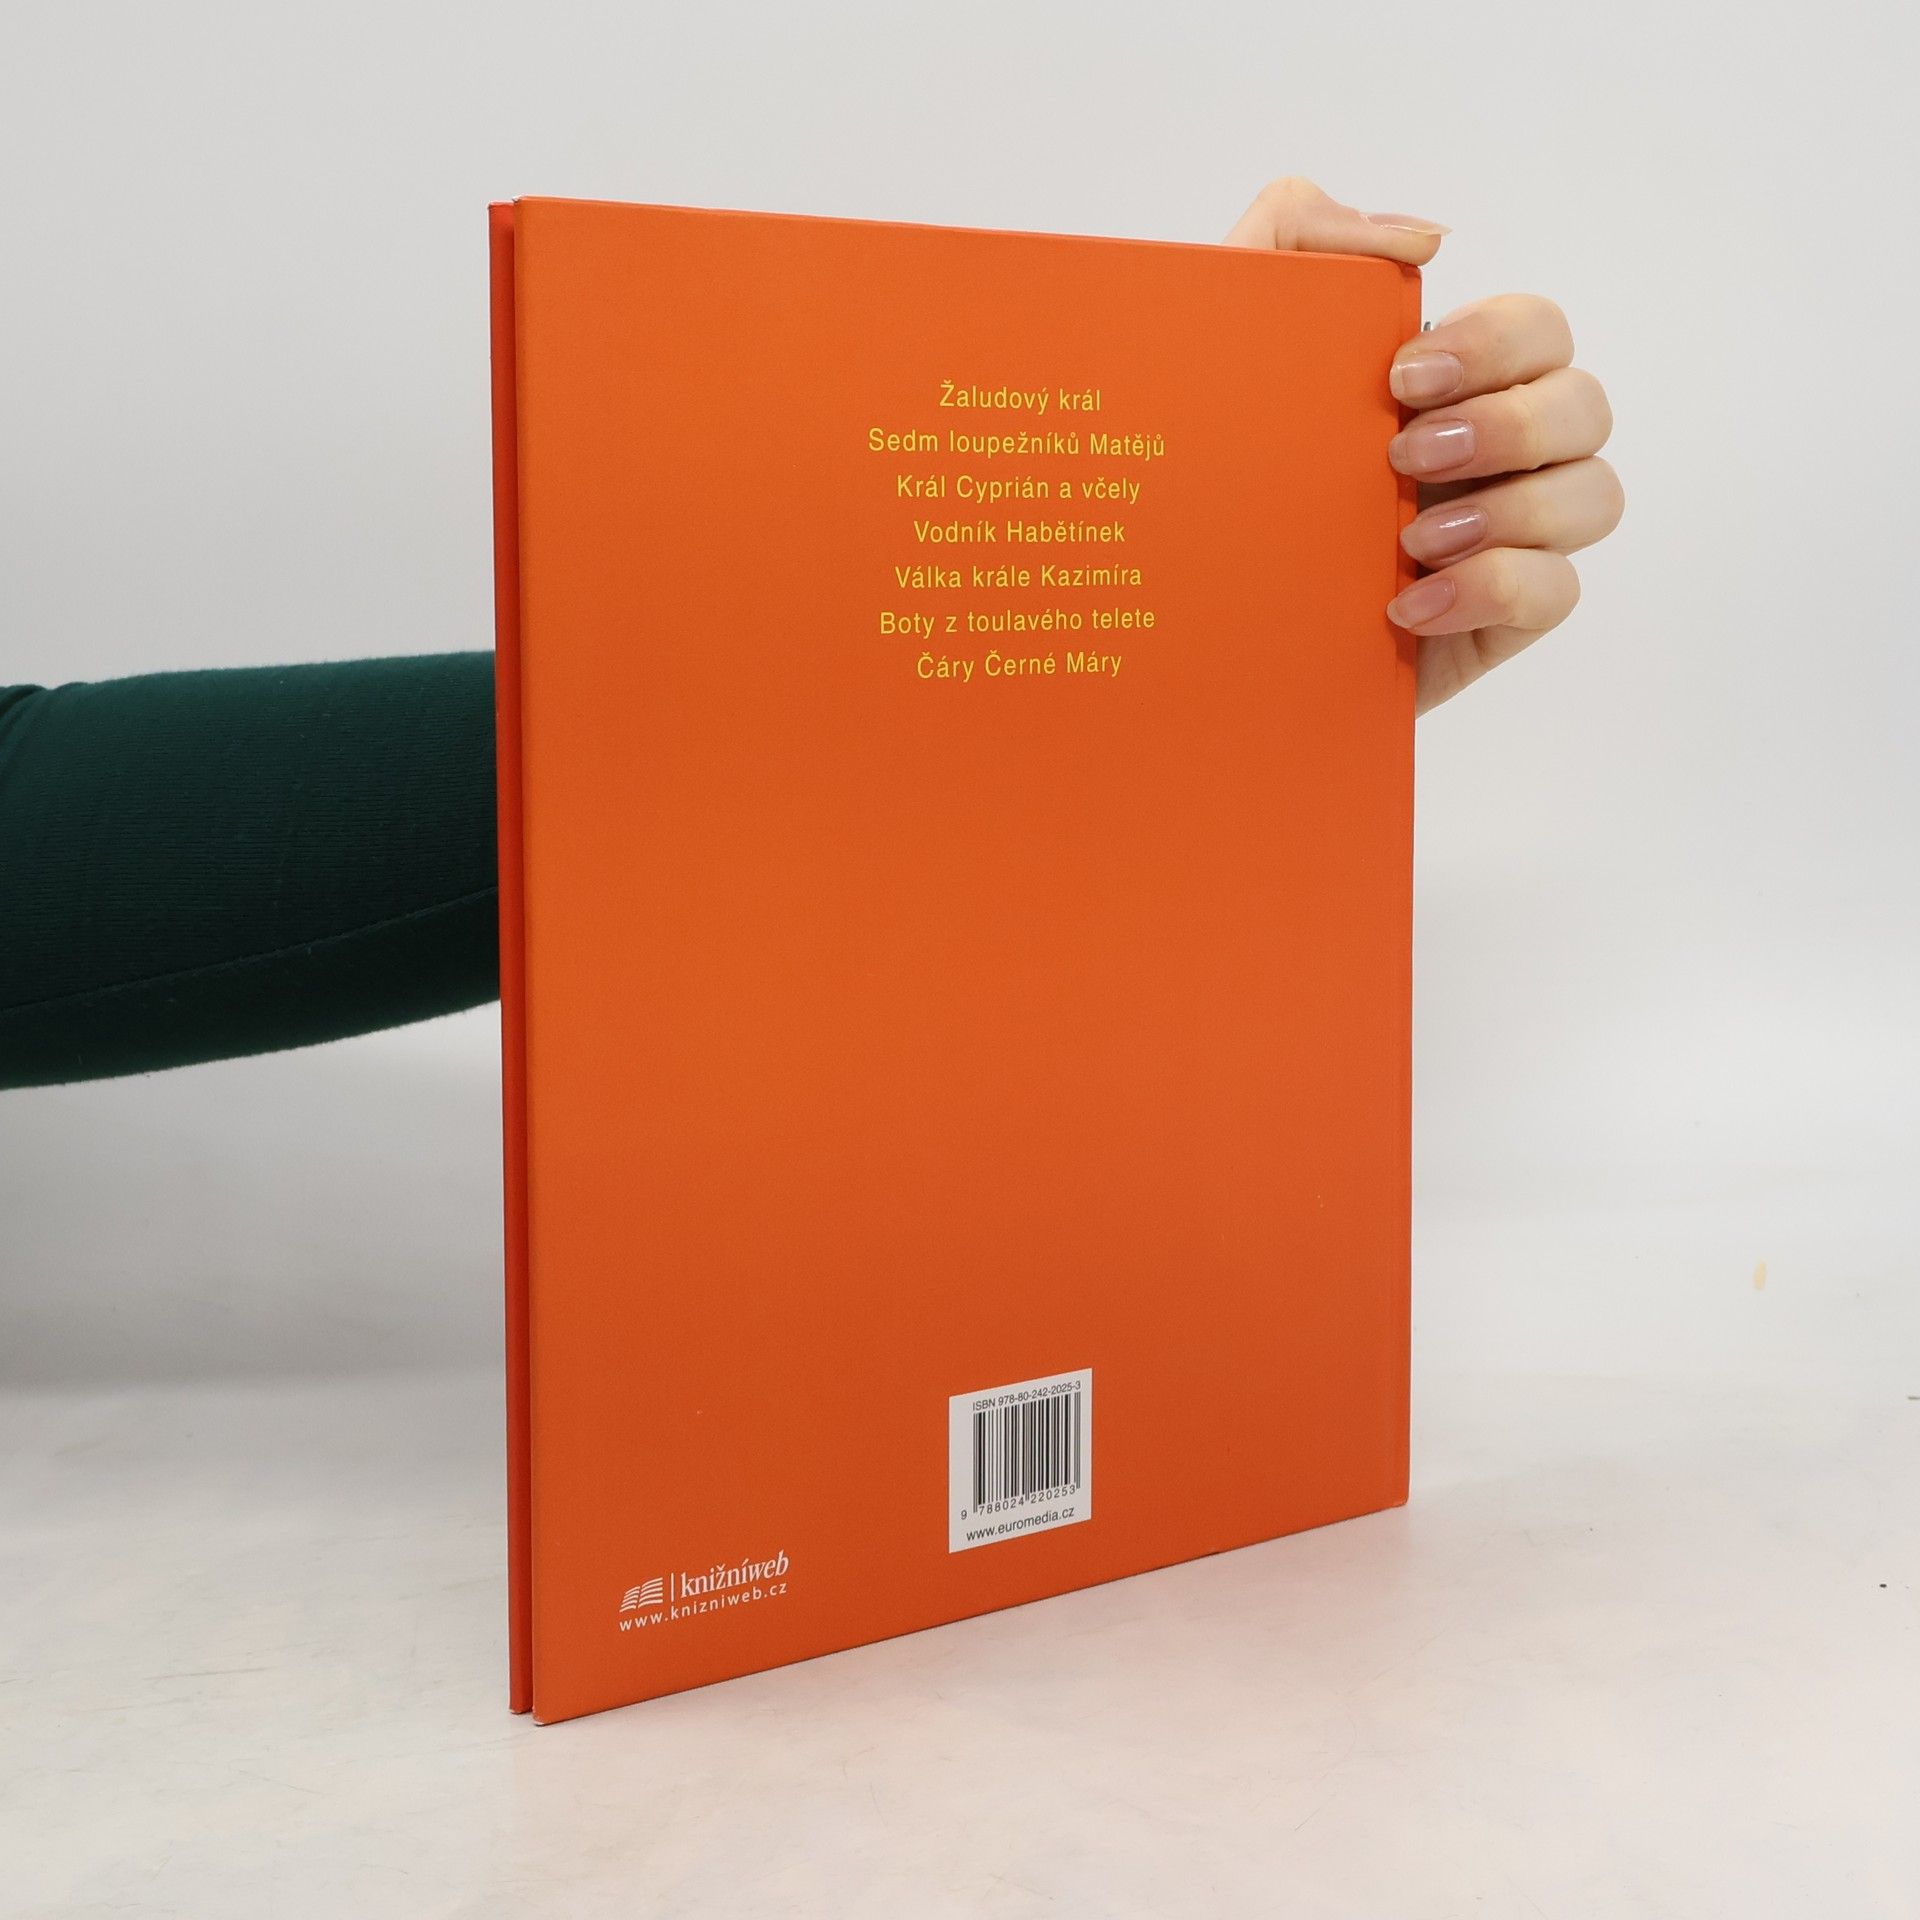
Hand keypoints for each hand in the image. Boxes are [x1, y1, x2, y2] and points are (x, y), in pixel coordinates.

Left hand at [1224, 177, 1623, 713]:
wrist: (1190, 617)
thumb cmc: (1217, 475)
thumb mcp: (1223, 342)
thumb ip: (1295, 239)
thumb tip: (1421, 240)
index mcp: (1449, 386)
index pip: (1536, 330)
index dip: (1495, 343)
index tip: (1403, 378)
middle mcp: (1494, 454)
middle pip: (1584, 405)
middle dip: (1508, 425)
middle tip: (1404, 456)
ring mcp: (1504, 536)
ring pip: (1594, 496)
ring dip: (1512, 509)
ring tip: (1414, 536)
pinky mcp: (1497, 619)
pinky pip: (1556, 590)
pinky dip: (1492, 588)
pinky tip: (1409, 602)